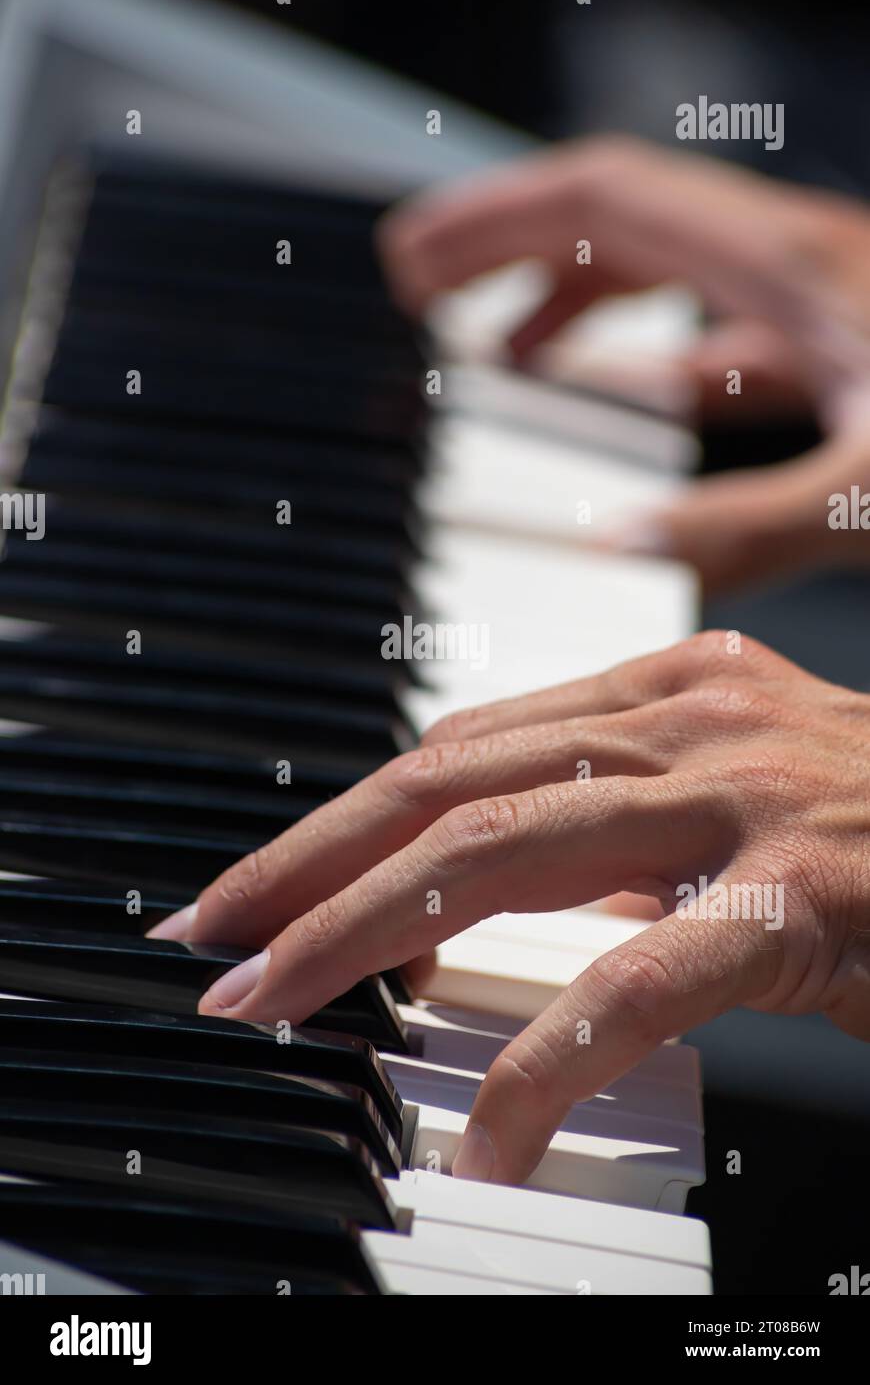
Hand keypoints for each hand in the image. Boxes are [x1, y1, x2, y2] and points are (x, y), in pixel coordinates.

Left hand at [150, 633, 869, 1185]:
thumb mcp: (733, 789)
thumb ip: (615, 811)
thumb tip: (483, 869)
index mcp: (668, 687)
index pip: (461, 744)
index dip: (347, 815)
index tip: (265, 884)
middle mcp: (688, 720)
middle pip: (445, 783)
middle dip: (309, 864)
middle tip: (212, 939)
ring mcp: (740, 803)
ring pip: (498, 854)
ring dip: (362, 935)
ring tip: (274, 1006)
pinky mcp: (795, 901)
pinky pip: (634, 989)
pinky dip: (541, 1067)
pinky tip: (487, 1137)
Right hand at [379, 135, 869, 592]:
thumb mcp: (865, 492)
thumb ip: (742, 526)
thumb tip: (620, 550)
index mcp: (788, 262)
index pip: (601, 200)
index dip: (493, 218)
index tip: (413, 256)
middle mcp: (795, 261)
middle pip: (616, 221)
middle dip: (505, 245)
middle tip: (420, 291)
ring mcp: (816, 298)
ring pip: (664, 267)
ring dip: (569, 294)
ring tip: (496, 346)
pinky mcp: (838, 343)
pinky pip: (713, 327)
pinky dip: (643, 350)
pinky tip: (617, 393)